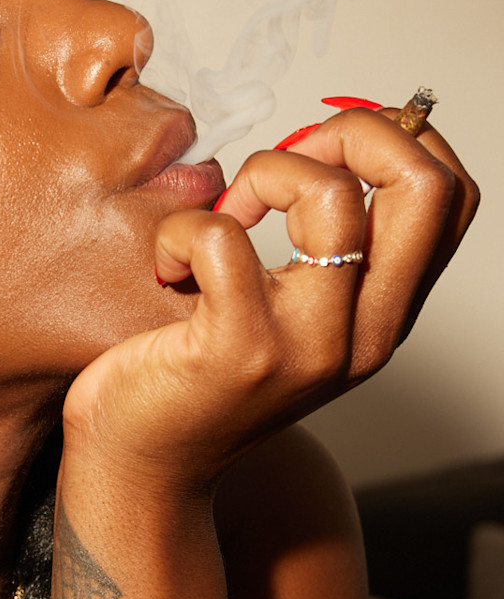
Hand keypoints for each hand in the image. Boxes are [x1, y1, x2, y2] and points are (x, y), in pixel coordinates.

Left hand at [63, 107, 478, 488]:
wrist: (146, 467)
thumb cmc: (199, 378)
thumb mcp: (290, 311)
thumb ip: (323, 247)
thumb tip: (321, 141)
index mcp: (383, 315)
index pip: (452, 196)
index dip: (397, 140)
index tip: (324, 153)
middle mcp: (365, 334)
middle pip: (424, 184)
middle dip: (353, 131)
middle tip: (284, 166)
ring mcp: (308, 344)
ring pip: (330, 193)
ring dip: (261, 173)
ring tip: (224, 216)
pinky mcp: (239, 349)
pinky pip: (222, 235)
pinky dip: (181, 228)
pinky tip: (170, 264)